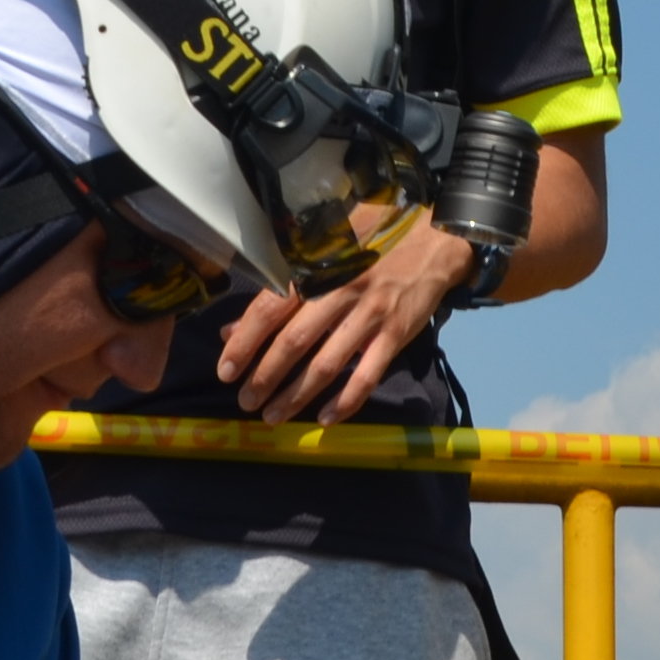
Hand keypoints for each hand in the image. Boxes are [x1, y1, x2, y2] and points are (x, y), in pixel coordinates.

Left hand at [217, 223, 474, 423]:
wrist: (434, 240)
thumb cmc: (370, 243)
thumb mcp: (321, 256)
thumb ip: (277, 294)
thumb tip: (232, 328)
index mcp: (316, 268)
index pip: (270, 309)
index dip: (245, 342)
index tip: (225, 370)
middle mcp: (340, 292)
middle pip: (294, 342)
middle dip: (265, 377)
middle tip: (246, 401)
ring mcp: (370, 315)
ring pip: (327, 364)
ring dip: (297, 395)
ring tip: (273, 416)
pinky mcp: (396, 334)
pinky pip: (367, 375)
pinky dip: (346, 401)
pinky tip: (326, 419)